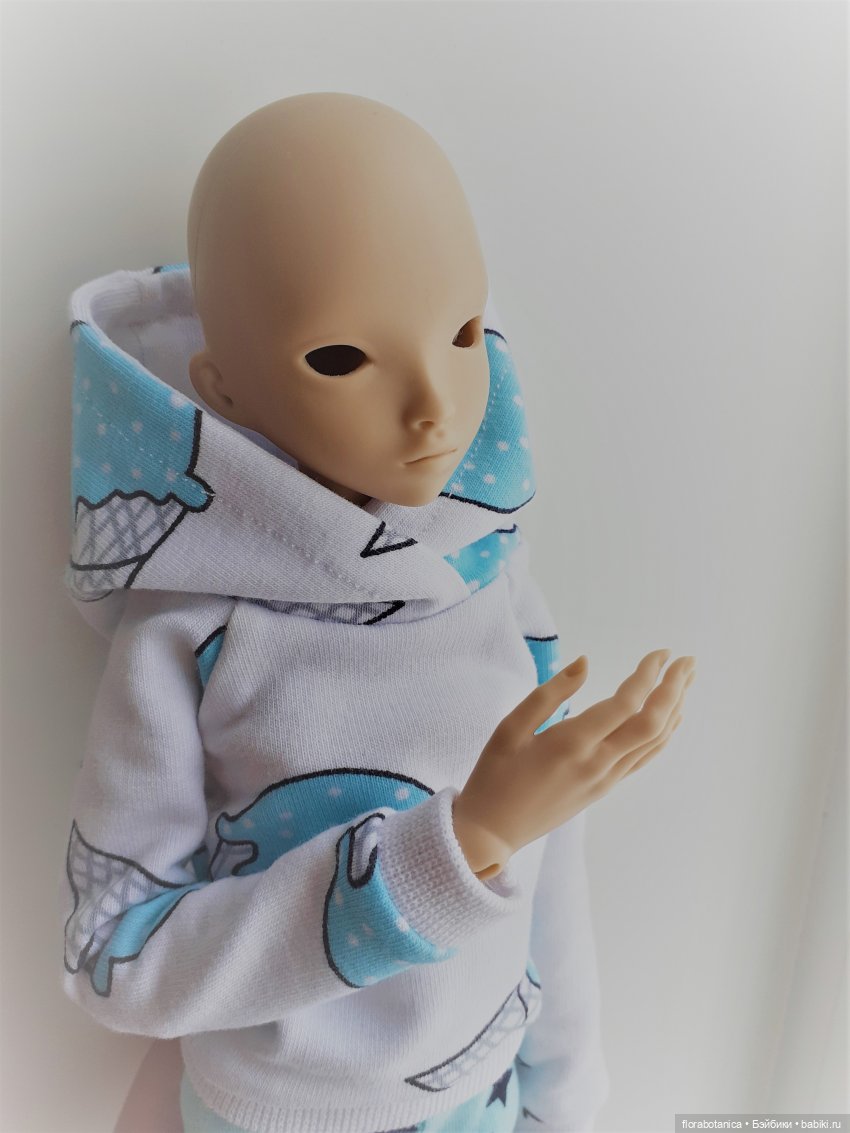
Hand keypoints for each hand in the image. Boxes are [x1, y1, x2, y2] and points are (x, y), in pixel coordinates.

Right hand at [452, 650, 696, 879]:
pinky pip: (644, 758)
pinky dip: (664, 734)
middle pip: (653, 723)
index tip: (659, 652)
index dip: (648, 675)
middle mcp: (597, 763)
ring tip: (686, 680)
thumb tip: (585, 662)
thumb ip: (549, 693)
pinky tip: (670, 717)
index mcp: (571, 743)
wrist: (493, 832)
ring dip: (675, 708)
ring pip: (655, 742)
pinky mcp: (604, 788)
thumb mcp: (510, 728)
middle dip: (675, 689)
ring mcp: (605, 779)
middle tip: (687, 660)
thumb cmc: (494, 775)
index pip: (626, 704)